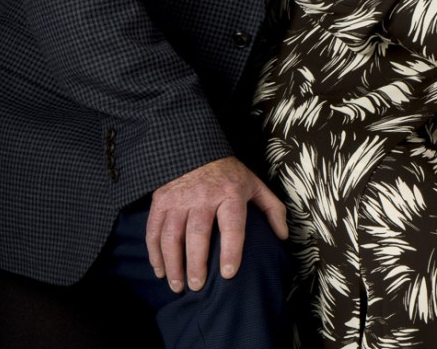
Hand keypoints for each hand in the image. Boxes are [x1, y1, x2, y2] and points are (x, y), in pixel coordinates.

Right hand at [145, 156, 287, 292]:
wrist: (196, 150)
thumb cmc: (229, 175)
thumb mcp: (255, 185)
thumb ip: (271, 209)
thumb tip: (282, 237)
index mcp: (230, 194)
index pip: (232, 225)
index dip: (231, 250)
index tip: (228, 273)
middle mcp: (203, 196)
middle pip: (198, 234)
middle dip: (196, 263)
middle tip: (198, 286)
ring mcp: (179, 199)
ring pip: (172, 236)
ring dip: (173, 264)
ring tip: (178, 286)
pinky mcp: (161, 201)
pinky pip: (154, 231)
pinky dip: (155, 253)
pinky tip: (160, 271)